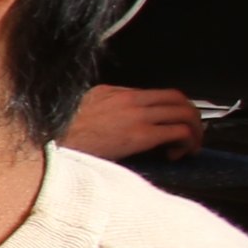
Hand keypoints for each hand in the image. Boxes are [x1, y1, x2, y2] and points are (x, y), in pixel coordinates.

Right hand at [59, 83, 205, 160]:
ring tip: (190, 146)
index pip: (157, 93)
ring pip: (184, 113)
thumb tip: (114, 121)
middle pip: (178, 98)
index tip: (174, 123)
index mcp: (114, 92)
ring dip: (194, 131)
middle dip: (192, 116)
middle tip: (193, 134)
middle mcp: (130, 99)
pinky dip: (186, 143)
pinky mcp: (141, 134)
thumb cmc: (60, 136)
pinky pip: (178, 132)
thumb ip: (101, 110)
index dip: (173, 108)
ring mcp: (137, 115)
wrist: (53, 145)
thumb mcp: (80, 113)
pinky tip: (176, 155)